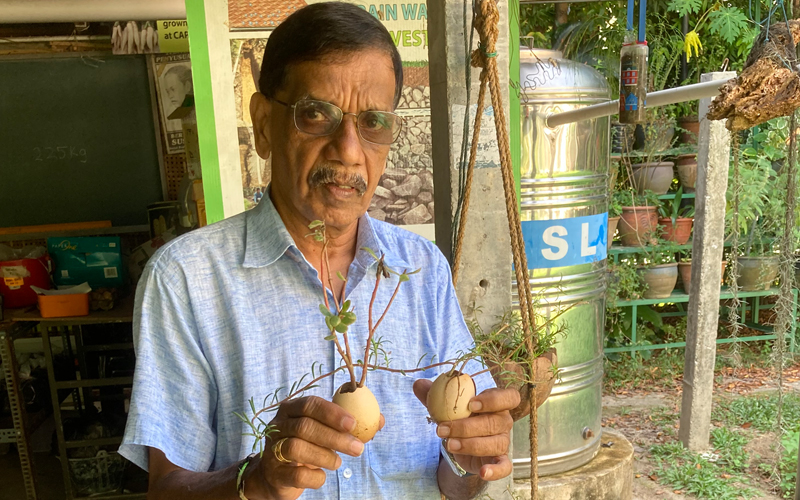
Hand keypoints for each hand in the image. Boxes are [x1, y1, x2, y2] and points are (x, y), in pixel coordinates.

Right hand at [246, 395, 384, 499]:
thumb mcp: (325, 432)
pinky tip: (322, 476)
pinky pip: (297, 474)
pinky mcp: (274, 473)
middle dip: (335, 437)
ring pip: (297, 448)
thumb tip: (379, 420)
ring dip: (325, 456)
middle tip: (357, 448)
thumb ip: (348, 425)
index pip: (310, 404)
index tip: (353, 423)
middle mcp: (278, 426)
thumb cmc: (307, 446)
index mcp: (291, 409)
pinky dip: (315, 477)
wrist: (277, 476)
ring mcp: (272, 449)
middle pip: (305, 426)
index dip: (332, 413)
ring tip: (338, 463)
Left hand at [413, 380, 517, 481]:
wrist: (461, 443)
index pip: (508, 397)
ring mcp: (503, 441)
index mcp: (496, 403)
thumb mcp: (446, 405)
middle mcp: (503, 421)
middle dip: (466, 426)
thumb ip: (433, 394)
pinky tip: (483, 472)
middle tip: (442, 429)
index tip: (471, 404)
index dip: (493, 400)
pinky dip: (496, 470)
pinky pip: (505, 466)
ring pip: (495, 443)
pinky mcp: (500, 460)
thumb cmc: (458, 418)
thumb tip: (418, 384)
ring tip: (449, 444)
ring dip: (470, 445)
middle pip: (494, 422)